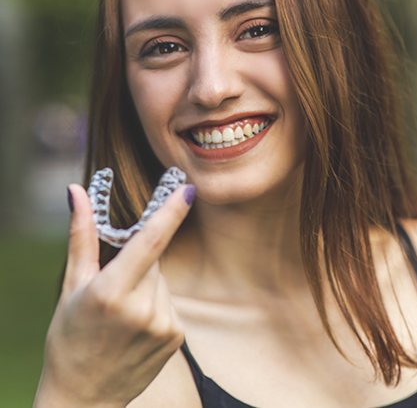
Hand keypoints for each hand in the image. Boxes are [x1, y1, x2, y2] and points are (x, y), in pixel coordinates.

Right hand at [34, 181, 194, 407]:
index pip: (150, 242)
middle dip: (138, 262)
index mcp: (111, 292)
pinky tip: (137, 326)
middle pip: (154, 260)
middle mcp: (142, 309)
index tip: (188, 189)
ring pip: (162, 280)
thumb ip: (81, 235)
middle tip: (114, 287)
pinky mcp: (176, 336)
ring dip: (147, 285)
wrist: (83, 397)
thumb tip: (77, 191)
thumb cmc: (69, 337)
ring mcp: (163, 325)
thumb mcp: (71, 285)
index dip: (171, 212)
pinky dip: (156, 304)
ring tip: (123, 314)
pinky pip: (170, 301)